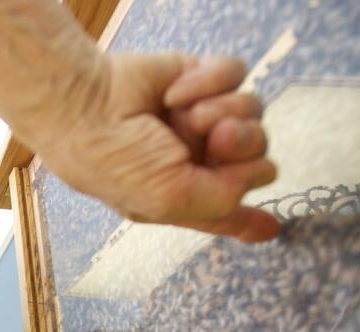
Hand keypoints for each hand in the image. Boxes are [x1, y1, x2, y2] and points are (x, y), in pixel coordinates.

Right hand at [46, 53, 278, 241]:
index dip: (251, 221)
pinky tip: (175, 93)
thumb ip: (223, 202)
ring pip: (254, 113)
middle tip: (213, 143)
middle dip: (242, 149)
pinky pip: (235, 74)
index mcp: (185, 195)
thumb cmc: (115, 161)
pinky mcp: (199, 77)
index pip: (225, 210)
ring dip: (223, 114)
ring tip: (187, 117)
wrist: (88, 105)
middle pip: (258, 156)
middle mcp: (196, 158)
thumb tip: (260, 174)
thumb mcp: (168, 203)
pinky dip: (209, 82)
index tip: (271, 228)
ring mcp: (199, 117)